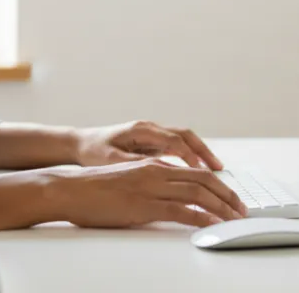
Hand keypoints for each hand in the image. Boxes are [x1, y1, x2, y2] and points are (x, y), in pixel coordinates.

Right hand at [45, 158, 247, 228]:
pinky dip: (201, 217)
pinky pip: (180, 210)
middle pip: (203, 180)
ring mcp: (150, 187)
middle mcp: (156, 172)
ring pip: (197, 193)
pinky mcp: (143, 205)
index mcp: (153, 166)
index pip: (195, 172)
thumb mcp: (128, 182)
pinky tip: (212, 224)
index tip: (231, 197)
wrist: (69, 189)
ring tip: (234, 219)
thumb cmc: (93, 190)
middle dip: (227, 195)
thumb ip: (150, 186)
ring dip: (221, 207)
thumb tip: (170, 199)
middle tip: (241, 209)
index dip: (218, 184)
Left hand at [73, 120, 224, 169]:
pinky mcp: (151, 141)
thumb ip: (135, 164)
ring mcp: (151, 133)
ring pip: (184, 139)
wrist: (80, 143)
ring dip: (200, 153)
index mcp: (140, 130)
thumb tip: (159, 171)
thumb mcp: (111, 160)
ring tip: (215, 170)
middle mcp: (149, 128)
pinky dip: (189, 155)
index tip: (201, 171)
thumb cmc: (93, 151)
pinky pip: (176, 146)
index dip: (189, 156)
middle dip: (204, 151)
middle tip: (219, 169)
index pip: (173, 140)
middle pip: (185, 135)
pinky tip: (198, 170)